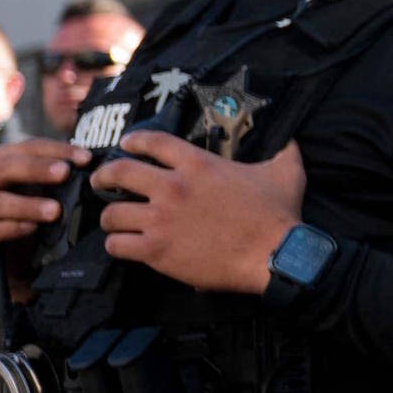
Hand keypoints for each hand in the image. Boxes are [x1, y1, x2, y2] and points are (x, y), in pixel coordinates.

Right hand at [0, 139, 86, 277]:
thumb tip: (94, 165)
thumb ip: (61, 178)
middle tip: (65, 174)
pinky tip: (30, 228)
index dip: (56, 150)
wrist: (17, 259)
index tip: (86, 159)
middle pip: (3, 167)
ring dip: (26, 205)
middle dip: (36, 169)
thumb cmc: (32, 216)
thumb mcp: (47, 192)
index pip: (26, 147)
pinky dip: (8, 228)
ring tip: (55, 211)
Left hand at [87, 134, 304, 293]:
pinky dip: (117, 245)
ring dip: (111, 217)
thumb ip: (284, 149)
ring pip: (112, 213)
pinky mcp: (157, 250)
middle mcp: (173, 187)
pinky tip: (124, 246)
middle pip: (119, 172)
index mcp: (198, 164)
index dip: (133, 141)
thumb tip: (292, 136)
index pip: (152, 142)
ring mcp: (161, 220)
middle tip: (101, 182)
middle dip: (103, 176)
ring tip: (115, 222)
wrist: (274, 255)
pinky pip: (117, 245)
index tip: (125, 146)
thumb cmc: (279, 214)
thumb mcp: (286, 172)